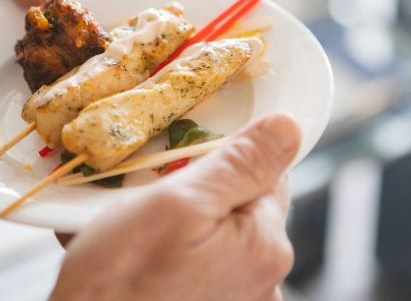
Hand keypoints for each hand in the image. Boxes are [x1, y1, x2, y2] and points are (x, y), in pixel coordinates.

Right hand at [50, 113, 300, 300]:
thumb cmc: (120, 282)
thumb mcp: (176, 205)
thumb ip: (239, 165)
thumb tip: (289, 126)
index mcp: (265, 244)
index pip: (265, 172)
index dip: (221, 155)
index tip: (180, 157)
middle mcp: (263, 280)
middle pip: (236, 205)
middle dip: (194, 190)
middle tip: (143, 192)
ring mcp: (234, 300)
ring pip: (210, 235)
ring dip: (174, 222)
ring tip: (126, 227)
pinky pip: (193, 265)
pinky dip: (165, 253)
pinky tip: (129, 256)